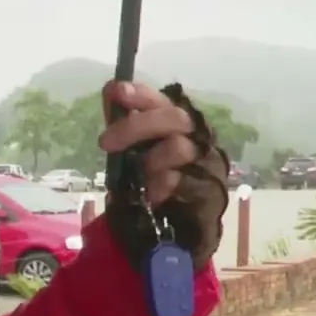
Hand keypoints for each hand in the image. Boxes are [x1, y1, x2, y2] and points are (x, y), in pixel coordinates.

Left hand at [98, 81, 229, 269]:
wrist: (173, 225)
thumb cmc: (152, 178)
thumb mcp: (133, 149)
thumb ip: (123, 122)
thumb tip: (110, 89)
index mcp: (176, 122)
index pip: (163, 100)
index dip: (141, 94)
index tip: (116, 92)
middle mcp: (197, 136)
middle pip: (173, 118)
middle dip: (135, 127)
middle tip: (105, 143)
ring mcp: (207, 163)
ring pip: (179, 148)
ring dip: (150, 160)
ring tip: (138, 175)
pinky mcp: (209, 191)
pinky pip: (181, 181)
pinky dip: (159, 186)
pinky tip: (148, 193)